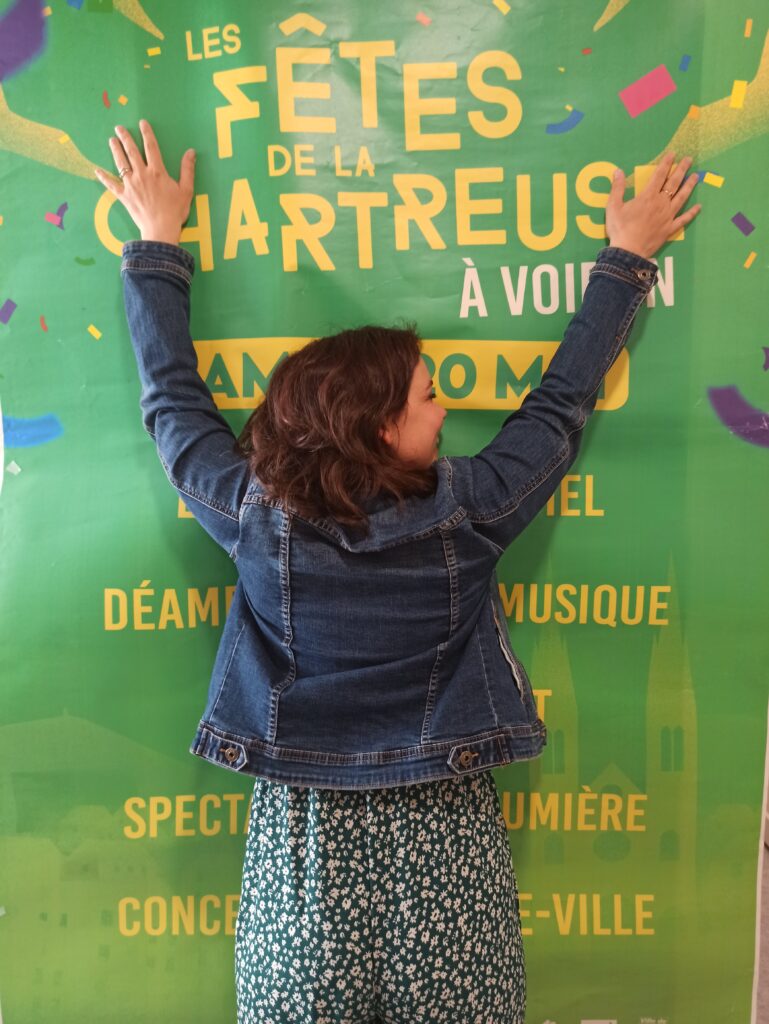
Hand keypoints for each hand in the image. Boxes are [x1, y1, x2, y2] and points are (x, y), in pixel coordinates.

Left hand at [94, 120, 194, 244]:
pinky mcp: (124, 196)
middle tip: (119, 128)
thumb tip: (190, 152)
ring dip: (115, 150)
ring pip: (121, 164)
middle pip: (132, 152)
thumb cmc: (175, 211)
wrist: (160, 229)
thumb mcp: (186, 190)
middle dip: (125, 138)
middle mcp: (142, 174)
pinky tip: (97, 170)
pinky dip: (104, 178)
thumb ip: (187, 170)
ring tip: (111, 140)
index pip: (151, 147)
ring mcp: (131, 185)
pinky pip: (111, 185)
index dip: (147, 133)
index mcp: (157, 171)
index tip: (142, 123)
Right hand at [606, 153, 701, 259]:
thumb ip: (617, 188)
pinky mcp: (670, 229)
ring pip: (681, 198)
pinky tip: (698, 207)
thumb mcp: (613, 206)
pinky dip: (692, 213)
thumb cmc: (619, 229)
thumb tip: (618, 171)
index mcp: (648, 196)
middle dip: (682, 170)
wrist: (628, 251)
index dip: (666, 163)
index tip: (673, 154)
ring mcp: (667, 216)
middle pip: (674, 183)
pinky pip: (683, 219)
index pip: (659, 175)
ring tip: (696, 176)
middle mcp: (661, 203)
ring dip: (689, 186)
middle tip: (689, 159)